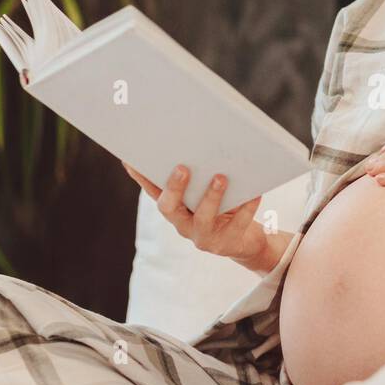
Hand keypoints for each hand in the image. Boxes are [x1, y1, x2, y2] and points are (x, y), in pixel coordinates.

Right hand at [122, 161, 276, 271]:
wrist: (247, 242)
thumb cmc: (225, 208)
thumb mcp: (208, 191)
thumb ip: (202, 174)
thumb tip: (202, 140)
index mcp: (176, 208)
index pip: (154, 191)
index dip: (140, 178)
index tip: (129, 159)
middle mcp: (183, 224)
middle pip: (169, 208)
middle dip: (175, 188)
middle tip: (183, 168)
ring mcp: (203, 236)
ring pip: (202, 218)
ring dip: (211, 197)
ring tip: (221, 178)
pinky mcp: (227, 243)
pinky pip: (237, 224)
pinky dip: (246, 207)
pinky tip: (255, 193)